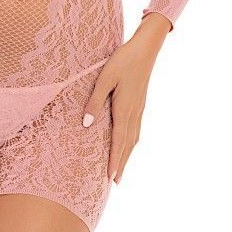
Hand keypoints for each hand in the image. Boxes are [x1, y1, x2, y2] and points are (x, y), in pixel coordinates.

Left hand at [82, 16, 169, 183]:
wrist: (145, 49)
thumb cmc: (122, 60)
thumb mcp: (104, 78)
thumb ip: (95, 101)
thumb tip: (86, 125)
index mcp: (124, 108)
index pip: (118, 140)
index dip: (114, 160)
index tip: (110, 178)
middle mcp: (134, 112)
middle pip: (128, 144)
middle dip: (121, 163)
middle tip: (115, 183)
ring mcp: (139, 108)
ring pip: (134, 138)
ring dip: (127, 155)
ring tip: (121, 169)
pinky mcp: (141, 103)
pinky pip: (136, 129)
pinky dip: (131, 142)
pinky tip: (129, 144)